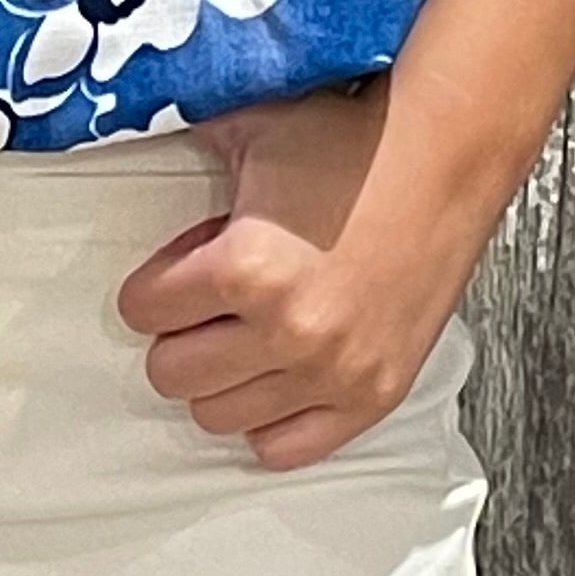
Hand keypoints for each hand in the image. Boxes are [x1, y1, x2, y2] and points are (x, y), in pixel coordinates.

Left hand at [114, 76, 470, 472]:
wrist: (442, 160)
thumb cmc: (351, 142)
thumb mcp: (251, 128)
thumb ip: (185, 141)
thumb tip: (132, 129)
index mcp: (244, 266)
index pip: (143, 311)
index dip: (151, 286)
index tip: (171, 274)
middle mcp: (286, 329)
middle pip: (172, 374)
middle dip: (176, 335)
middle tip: (203, 305)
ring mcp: (332, 371)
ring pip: (220, 416)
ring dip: (219, 377)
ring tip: (242, 333)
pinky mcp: (372, 394)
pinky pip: (288, 447)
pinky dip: (270, 417)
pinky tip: (275, 374)